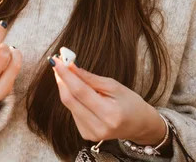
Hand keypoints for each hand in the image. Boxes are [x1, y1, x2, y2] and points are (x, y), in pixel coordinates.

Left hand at [50, 55, 165, 144]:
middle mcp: (98, 127)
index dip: (66, 75)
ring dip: (65, 87)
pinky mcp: (86, 135)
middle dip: (61, 79)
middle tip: (57, 63)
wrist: (139, 125)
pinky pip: (73, 112)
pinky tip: (79, 93)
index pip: (80, 91)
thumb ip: (90, 78)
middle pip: (70, 100)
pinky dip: (73, 99)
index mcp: (109, 113)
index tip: (56, 61)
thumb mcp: (114, 86)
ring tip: (68, 74)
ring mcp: (91, 133)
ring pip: (69, 105)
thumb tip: (70, 66)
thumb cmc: (130, 102)